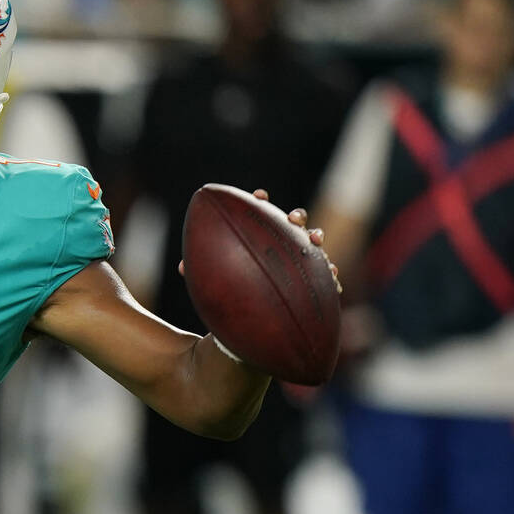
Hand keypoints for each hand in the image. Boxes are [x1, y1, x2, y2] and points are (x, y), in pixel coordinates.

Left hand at [179, 189, 341, 293]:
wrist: (250, 317)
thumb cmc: (230, 291)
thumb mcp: (213, 282)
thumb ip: (200, 271)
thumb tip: (181, 266)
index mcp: (258, 237)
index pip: (259, 213)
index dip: (260, 202)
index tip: (259, 197)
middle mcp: (281, 244)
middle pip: (291, 223)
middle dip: (295, 217)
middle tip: (293, 219)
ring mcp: (298, 260)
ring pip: (311, 244)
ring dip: (315, 237)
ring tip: (315, 239)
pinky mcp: (311, 280)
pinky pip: (324, 274)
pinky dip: (329, 272)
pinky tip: (332, 276)